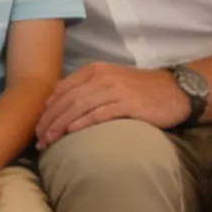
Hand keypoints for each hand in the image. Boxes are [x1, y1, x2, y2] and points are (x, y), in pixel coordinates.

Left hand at [34, 62, 189, 148]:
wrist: (174, 91)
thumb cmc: (140, 91)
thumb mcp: (110, 82)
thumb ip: (87, 90)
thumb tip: (61, 107)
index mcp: (94, 70)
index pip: (62, 90)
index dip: (47, 110)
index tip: (37, 127)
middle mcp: (102, 77)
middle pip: (67, 100)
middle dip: (49, 121)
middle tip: (38, 140)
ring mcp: (115, 89)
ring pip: (78, 107)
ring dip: (60, 125)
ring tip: (49, 141)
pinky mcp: (128, 103)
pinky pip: (99, 113)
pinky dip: (82, 123)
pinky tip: (70, 133)